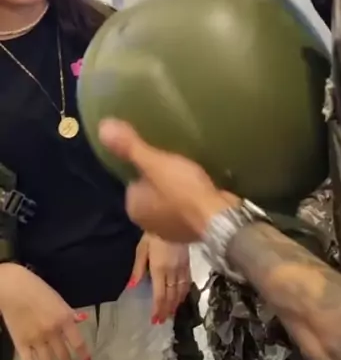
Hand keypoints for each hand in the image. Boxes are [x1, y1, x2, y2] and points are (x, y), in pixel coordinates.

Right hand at [0, 264, 90, 359]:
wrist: (13, 289)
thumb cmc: (37, 289)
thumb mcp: (58, 299)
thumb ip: (70, 313)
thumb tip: (83, 319)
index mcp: (64, 319)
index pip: (78, 342)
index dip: (84, 354)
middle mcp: (52, 332)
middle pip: (63, 355)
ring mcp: (36, 340)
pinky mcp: (21, 344)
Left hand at [99, 120, 237, 241]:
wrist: (220, 219)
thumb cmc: (183, 190)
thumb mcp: (155, 163)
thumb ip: (130, 147)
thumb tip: (103, 127)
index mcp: (134, 208)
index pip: (134, 181)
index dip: (146, 167)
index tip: (161, 156)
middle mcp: (148, 224)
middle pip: (152, 192)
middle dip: (163, 179)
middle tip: (178, 161)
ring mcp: (172, 231)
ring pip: (171, 202)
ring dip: (179, 191)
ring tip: (192, 172)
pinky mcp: (193, 232)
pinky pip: (188, 210)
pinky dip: (193, 201)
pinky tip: (203, 188)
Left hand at [129, 233, 190, 322]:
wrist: (174, 219)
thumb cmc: (153, 233)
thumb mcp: (141, 249)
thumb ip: (138, 268)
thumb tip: (132, 287)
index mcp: (159, 269)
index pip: (159, 294)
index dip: (158, 309)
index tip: (155, 320)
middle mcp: (172, 271)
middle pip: (170, 295)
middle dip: (166, 310)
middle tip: (162, 321)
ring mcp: (182, 268)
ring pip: (180, 291)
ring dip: (176, 304)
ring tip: (171, 314)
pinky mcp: (188, 264)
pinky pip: (187, 282)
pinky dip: (184, 293)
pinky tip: (182, 297)